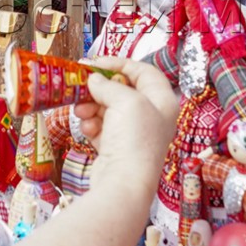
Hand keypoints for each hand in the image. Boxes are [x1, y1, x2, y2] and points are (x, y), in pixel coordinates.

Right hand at [70, 58, 177, 201]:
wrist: (123, 183)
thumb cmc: (135, 140)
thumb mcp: (125, 101)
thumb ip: (108, 85)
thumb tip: (94, 80)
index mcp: (163, 102)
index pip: (144, 72)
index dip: (121, 64)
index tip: (98, 62)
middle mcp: (151, 117)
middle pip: (123, 90)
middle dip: (100, 88)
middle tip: (82, 84)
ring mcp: (133, 134)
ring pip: (107, 109)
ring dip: (91, 106)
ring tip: (82, 110)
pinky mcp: (116, 148)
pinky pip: (100, 127)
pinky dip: (91, 125)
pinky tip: (88, 129)